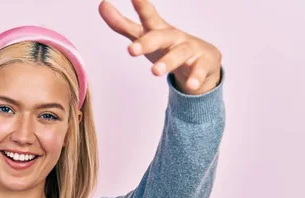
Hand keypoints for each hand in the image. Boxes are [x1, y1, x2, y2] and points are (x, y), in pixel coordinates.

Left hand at [99, 0, 221, 94]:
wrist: (202, 61)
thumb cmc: (167, 46)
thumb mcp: (143, 36)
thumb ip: (122, 24)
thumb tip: (102, 4)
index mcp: (158, 30)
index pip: (147, 16)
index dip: (141, 5)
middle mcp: (173, 37)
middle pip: (160, 37)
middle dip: (147, 42)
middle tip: (131, 50)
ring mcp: (189, 49)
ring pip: (179, 53)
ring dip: (168, 61)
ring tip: (154, 72)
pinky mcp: (202, 63)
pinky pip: (199, 70)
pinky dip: (196, 77)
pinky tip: (191, 84)